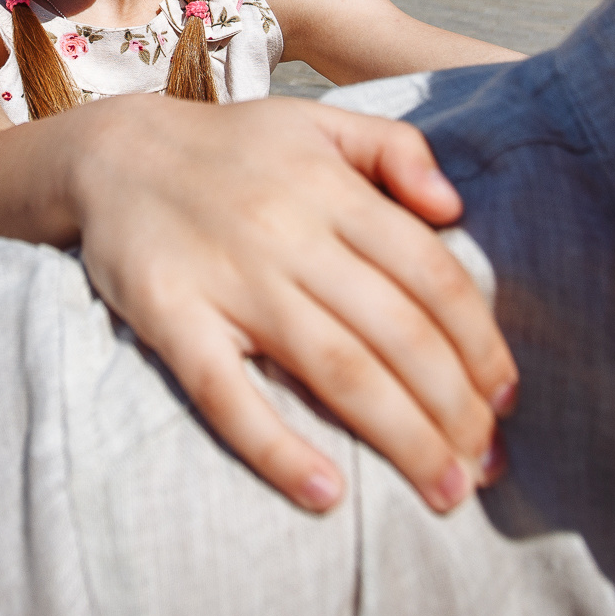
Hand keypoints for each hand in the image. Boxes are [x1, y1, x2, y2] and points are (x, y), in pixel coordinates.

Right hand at [68, 95, 517, 514]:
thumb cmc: (231, 147)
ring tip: (443, 489)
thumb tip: (455, 207)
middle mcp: (289, 234)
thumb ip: (397, 150)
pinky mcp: (172, 318)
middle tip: (484, 467)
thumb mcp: (319, 122)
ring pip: (334, 369)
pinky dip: (278, 448)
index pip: (430, 274)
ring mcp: (230, 279)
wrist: (111, 152)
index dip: (478, 342)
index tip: (503, 399)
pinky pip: (228, 394)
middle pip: (395, 333)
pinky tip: (325, 494)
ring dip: (399, 437)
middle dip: (453, 408)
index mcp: (332, 190)